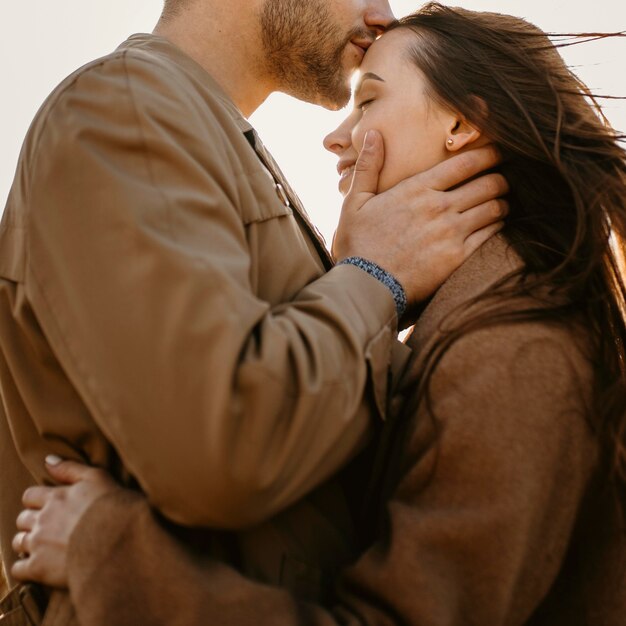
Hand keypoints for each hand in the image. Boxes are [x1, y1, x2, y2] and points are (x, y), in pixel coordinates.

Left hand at [11, 457, 118, 588]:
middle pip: (22, 519)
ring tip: (44, 547)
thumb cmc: (114, 506)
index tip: (49, 507)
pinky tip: (38, 567)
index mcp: (55, 497)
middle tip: (48, 527)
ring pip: (18, 542)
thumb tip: (47, 460)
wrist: (120, 540)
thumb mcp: (98, 478)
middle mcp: (43, 519)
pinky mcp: (39, 568)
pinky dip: (24, 568)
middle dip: (31, 522)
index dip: (37, 501)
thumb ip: (70, 468)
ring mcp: (39, 544)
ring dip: (27, 544)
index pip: (30, 496)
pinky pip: (18, 569)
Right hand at [333, 130, 507, 307]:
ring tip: (502, 202)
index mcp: (418, 189)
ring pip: (494, 208)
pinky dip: (498, 227)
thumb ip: (368, 166)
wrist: (366, 285)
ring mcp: (451, 233)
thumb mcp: (354, 202)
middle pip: (488, 184)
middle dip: (501, 178)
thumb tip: (374, 134)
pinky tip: (495, 225)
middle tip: (503, 179)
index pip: (465, 163)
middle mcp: (439, 207)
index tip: (498, 152)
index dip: (489, 154)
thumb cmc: (358, 243)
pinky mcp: (457, 258)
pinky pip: (490, 235)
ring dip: (502, 202)